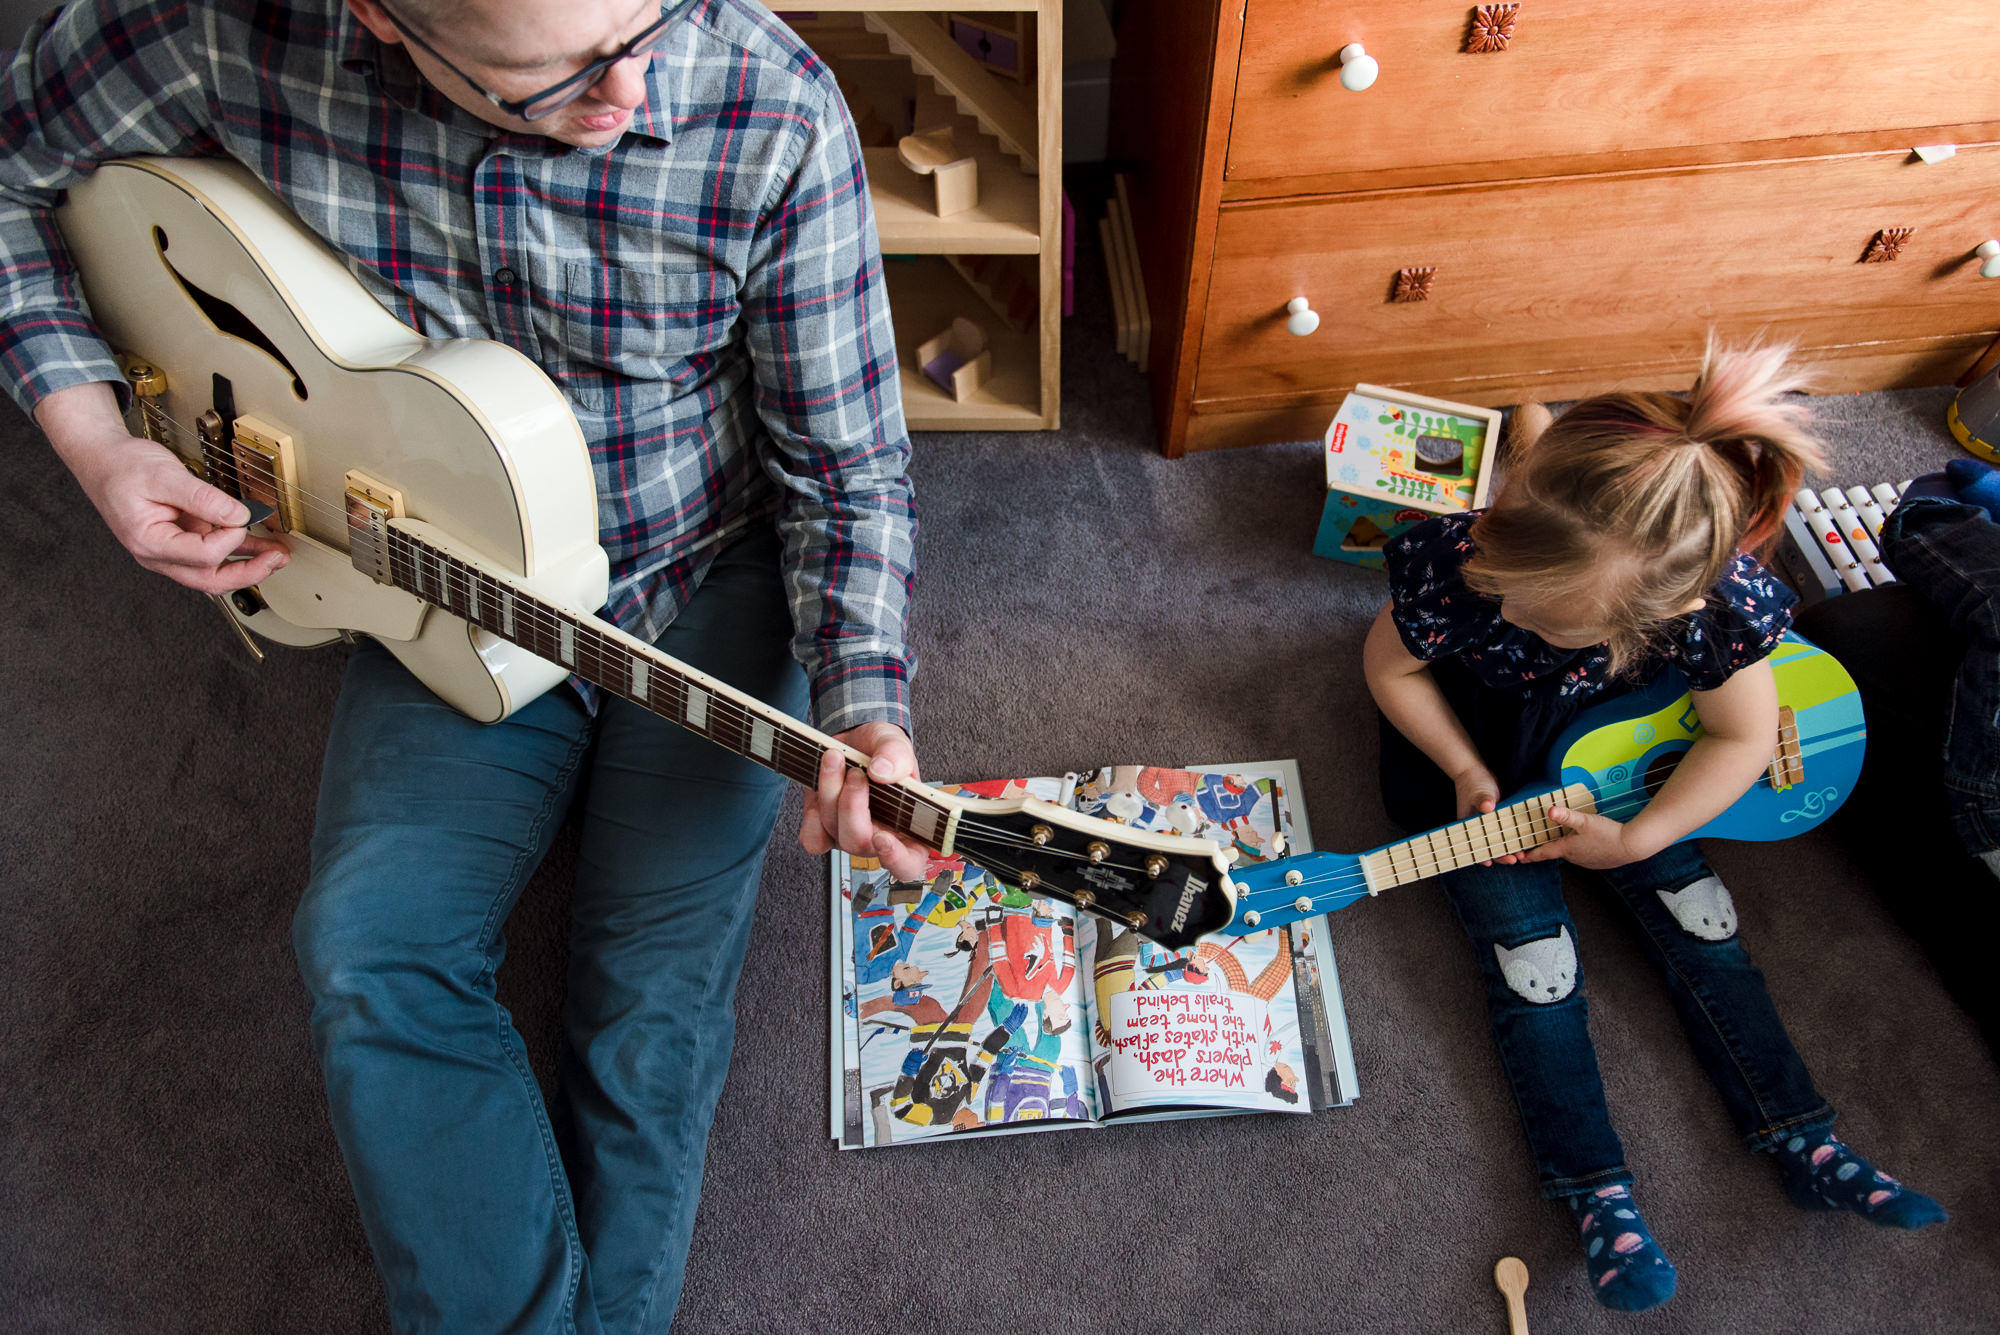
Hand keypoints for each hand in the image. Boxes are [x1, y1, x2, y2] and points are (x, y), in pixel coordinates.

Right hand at [64, 427, 287, 593]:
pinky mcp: (181, 540)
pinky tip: (261, 545)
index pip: (201, 556)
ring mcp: (171, 551)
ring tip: (277, 555)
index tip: (243, 517)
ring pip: (214, 571)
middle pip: (209, 580)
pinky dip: (238, 549)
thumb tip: (238, 515)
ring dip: (249, 564)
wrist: (103, 459)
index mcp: (148, 542)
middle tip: (276, 559)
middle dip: (249, 572)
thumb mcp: (163, 475)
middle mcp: (159, 554)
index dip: (229, 539)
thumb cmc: (122, 467)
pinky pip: (213, 553)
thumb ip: (202, 497)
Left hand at [797, 721, 929, 880]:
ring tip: (836, 759)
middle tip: (857, 773)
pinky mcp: (823, 831)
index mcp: (908, 828)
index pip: (908, 862)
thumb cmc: (882, 751)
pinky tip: (818, 788)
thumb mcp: (896, 744)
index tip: (883, 837)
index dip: (895, 858)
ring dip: (831, 793)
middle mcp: (878, 838)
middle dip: (853, 806)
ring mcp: (849, 836)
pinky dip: (811, 814)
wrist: (854, 742)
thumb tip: (882, 772)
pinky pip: (812, 838)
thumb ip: (896, 756)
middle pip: (861, 844)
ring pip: (834, 832)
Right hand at [1450, 762, 1518, 864]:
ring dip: (1510, 848)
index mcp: (1470, 826)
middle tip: (1515, 859)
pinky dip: (1513, 838)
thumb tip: (1487, 807)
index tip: (1491, 862)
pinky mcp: (1499, 819)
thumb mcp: (1479, 791)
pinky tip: (1524, 843)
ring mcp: (1489, 824)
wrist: (1475, 772)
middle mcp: (1479, 828)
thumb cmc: (1474, 783)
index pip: (1477, 845)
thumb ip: (1483, 799)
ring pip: (1499, 841)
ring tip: (1522, 854)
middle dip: (1502, 855)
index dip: (1484, 855)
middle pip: (1490, 847)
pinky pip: (1506, 832)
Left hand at [1516, 804, 1652, 869]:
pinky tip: (1584, 842)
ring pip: (1570, 854)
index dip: (1530, 855)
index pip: (1543, 853)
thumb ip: (1566, 815)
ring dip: (1564, 848)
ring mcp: (1587, 862)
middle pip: (1556, 853)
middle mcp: (1575, 858)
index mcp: (1568, 849)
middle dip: (1546, 849)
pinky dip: (1579, 849)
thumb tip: (1549, 810)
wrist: (1633, 846)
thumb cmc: (1608, 834)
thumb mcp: (1585, 821)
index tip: (1519, 858)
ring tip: (1560, 840)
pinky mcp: (1599, 862)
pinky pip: (1583, 856)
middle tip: (1536, 844)